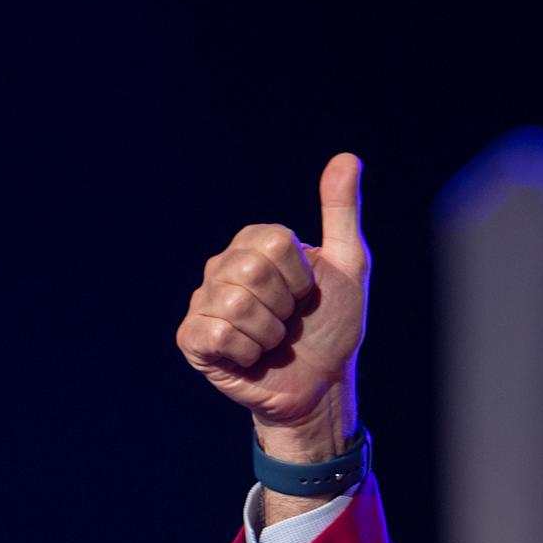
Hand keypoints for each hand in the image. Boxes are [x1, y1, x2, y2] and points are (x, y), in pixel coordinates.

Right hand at [176, 154, 370, 461]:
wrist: (321, 384)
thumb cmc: (332, 327)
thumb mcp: (349, 266)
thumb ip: (342, 212)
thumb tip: (348, 157)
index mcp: (254, 245)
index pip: (274, 242)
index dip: (301, 277)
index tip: (306, 296)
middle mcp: (222, 267)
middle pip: (252, 270)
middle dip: (284, 305)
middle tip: (288, 321)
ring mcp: (203, 301)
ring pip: (236, 304)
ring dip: (269, 333)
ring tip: (272, 340)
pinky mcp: (192, 339)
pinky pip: (216, 333)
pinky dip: (247, 351)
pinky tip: (251, 356)